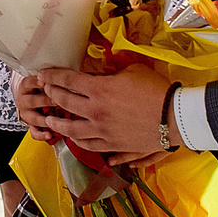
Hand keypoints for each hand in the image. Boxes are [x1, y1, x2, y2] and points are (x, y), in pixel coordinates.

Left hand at [23, 65, 170, 158]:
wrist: (174, 117)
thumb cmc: (156, 89)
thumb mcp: (133, 70)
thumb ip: (113, 71)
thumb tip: (102, 71)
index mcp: (99, 90)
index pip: (68, 80)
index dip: (53, 76)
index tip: (44, 75)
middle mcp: (96, 112)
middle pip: (65, 103)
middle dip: (52, 95)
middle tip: (45, 92)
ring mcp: (103, 132)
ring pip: (72, 130)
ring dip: (58, 124)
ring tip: (50, 122)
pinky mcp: (113, 145)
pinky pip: (91, 146)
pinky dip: (80, 143)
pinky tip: (76, 141)